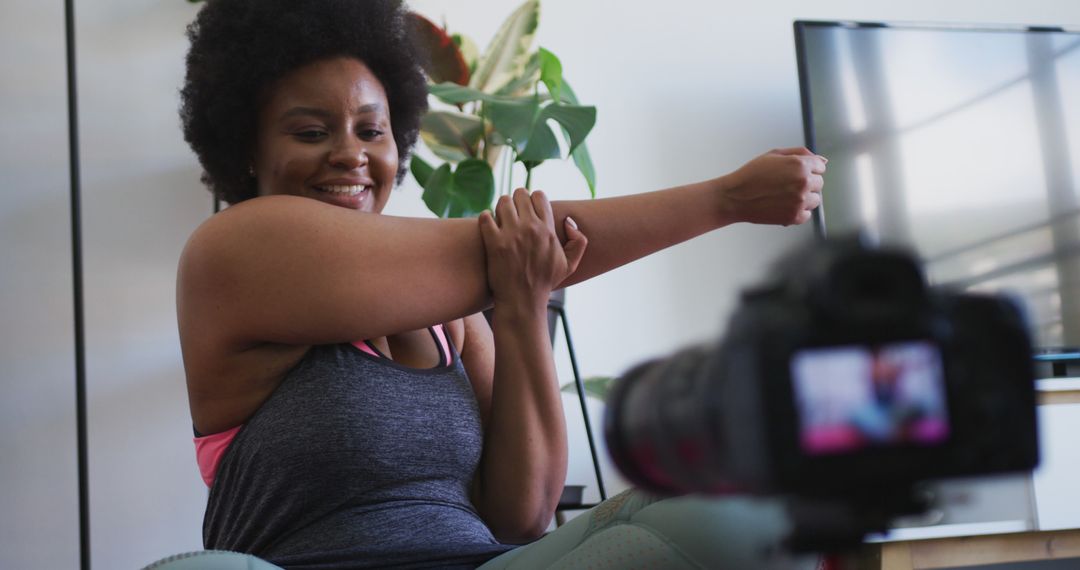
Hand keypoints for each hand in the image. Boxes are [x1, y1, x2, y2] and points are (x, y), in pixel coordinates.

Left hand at [478, 188, 587, 308]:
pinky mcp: (494, 243)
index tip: (528, 210)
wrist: (522, 301)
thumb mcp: (569, 264)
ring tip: (501, 218)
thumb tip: (568, 221)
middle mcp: (530, 229)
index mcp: (547, 230)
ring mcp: (511, 235)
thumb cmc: (544, 282)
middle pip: (519, 194)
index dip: (532, 199)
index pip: (538, 195)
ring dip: (501, 207)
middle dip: (516, 200)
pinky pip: (485, 217)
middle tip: (513, 213)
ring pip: (502, 201)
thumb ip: (578, 241)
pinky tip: (489, 226)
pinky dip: (485, 218)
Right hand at [721, 147, 826, 225]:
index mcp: (800, 165)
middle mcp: (803, 183)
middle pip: (819, 183)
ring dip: (804, 198)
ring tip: (784, 196)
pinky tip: (784, 206)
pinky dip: (798, 211)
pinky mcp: (794, 217)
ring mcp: (800, 201)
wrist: (735, 197)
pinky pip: (807, 214)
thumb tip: (823, 160)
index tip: (794, 173)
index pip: (820, 167)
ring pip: (816, 200)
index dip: (808, 169)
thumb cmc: (751, 175)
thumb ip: (801, 153)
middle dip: (806, 183)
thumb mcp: (774, 154)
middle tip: (786, 185)